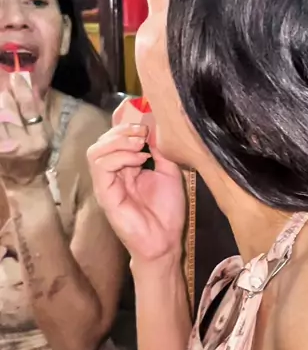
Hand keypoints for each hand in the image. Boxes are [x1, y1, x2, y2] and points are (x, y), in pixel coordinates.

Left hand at [0, 75, 49, 185]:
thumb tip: (30, 88)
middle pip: (8, 113)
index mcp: (38, 140)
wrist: (23, 182)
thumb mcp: (44, 136)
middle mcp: (20, 145)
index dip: (22, 91)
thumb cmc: (38, 158)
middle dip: (4, 97)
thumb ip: (37, 114)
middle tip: (2, 84)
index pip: (29, 110)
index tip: (16, 76)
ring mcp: (4, 149)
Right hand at [87, 121, 185, 261]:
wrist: (165, 241)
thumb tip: (155, 124)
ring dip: (119, 141)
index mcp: (126, 165)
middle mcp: (113, 172)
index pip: (115, 135)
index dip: (122, 118)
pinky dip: (119, 157)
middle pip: (104, 139)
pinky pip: (101, 167)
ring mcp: (106, 183)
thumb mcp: (169, 171)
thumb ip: (160, 149)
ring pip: (96, 150)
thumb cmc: (167, 210)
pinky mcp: (105, 195)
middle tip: (144, 131)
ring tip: (141, 145)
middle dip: (123, 128)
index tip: (140, 107)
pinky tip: (140, 160)